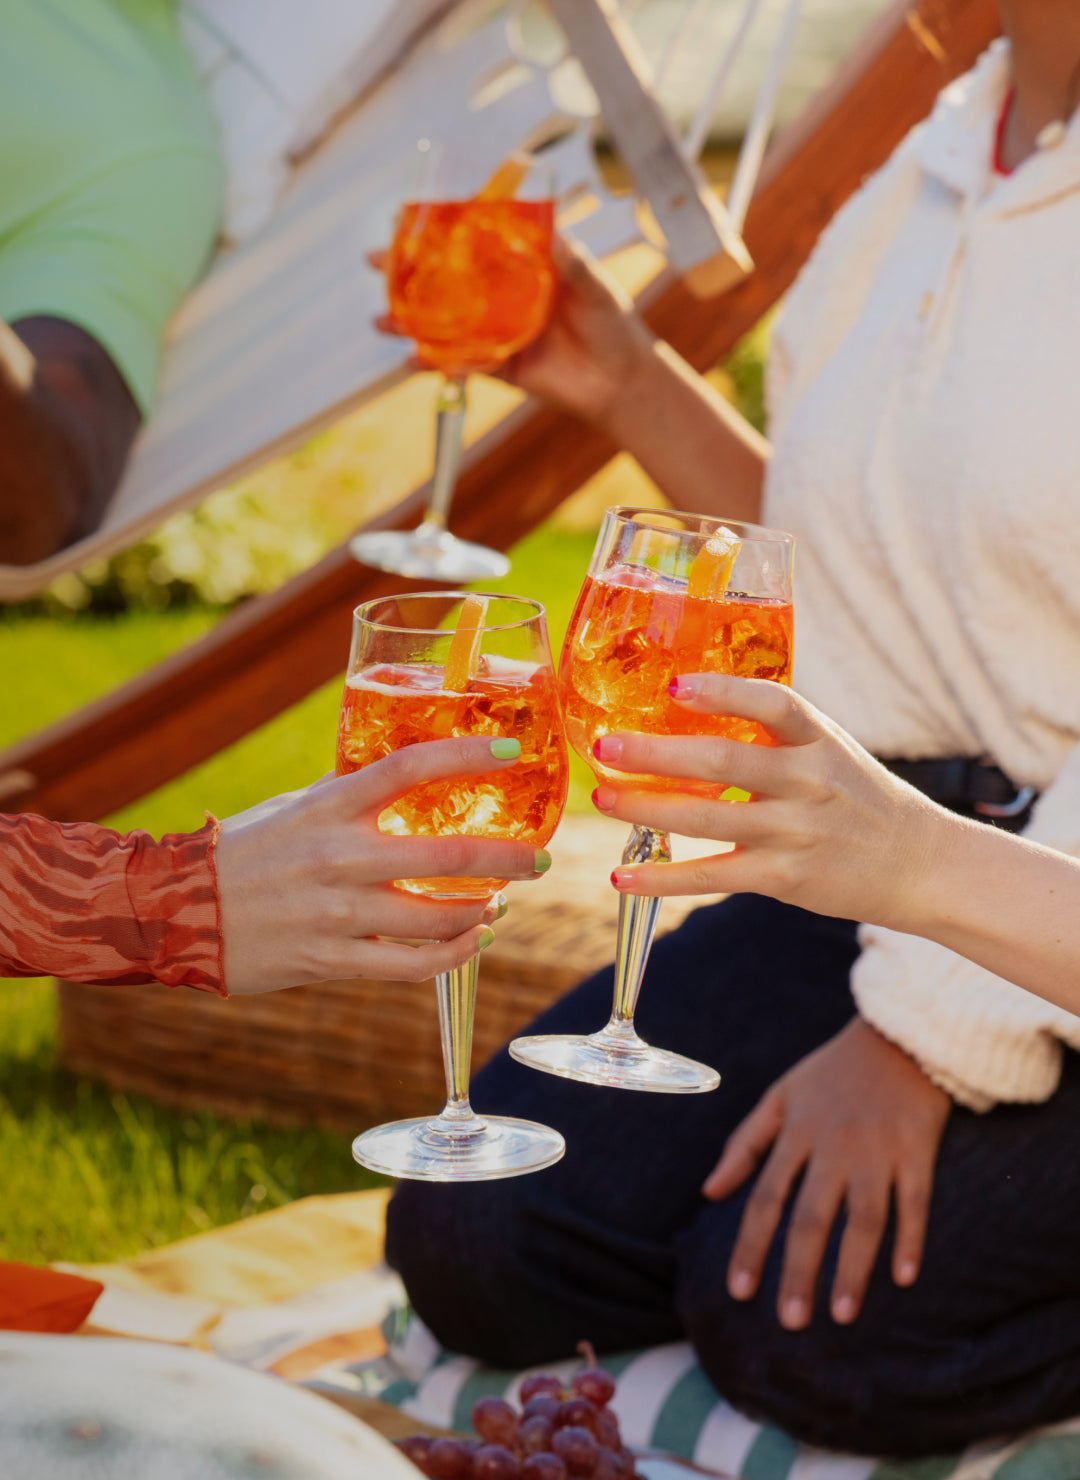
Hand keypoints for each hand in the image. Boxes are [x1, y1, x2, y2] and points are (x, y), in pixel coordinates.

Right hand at [215, 737, 549, 994]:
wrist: (176, 912)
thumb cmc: (243, 850)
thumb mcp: (294, 806)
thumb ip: (349, 792)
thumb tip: (406, 771)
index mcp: (329, 806)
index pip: (410, 766)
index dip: (468, 753)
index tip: (513, 746)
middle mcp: (338, 855)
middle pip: (446, 852)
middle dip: (509, 858)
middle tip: (542, 858)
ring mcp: (337, 912)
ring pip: (437, 917)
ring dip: (483, 912)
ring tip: (501, 905)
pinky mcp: (330, 960)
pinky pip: (412, 964)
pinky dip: (453, 954)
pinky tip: (472, 941)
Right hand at [370, 236, 653, 427]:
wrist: (619, 381)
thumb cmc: (611, 323)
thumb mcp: (593, 284)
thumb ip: (570, 261)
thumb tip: (549, 235)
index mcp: (517, 263)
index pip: (469, 238)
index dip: (436, 226)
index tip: (403, 213)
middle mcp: (499, 294)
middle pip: (443, 278)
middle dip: (405, 271)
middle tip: (374, 261)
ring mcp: (494, 331)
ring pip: (442, 322)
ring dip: (408, 321)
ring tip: (380, 319)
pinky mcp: (497, 367)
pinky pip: (458, 364)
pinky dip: (434, 365)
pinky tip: (411, 361)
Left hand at [593, 673, 946, 933]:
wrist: (916, 864)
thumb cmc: (856, 796)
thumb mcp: (828, 748)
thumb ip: (771, 733)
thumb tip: (685, 704)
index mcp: (817, 739)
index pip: (772, 703)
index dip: (723, 692)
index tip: (675, 684)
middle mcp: (807, 781)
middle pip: (723, 762)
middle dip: (657, 754)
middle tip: (606, 745)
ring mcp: (794, 831)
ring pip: (708, 819)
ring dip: (646, 809)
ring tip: (603, 798)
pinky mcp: (783, 876)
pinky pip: (712, 876)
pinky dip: (663, 879)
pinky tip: (622, 877)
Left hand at [705, 1018, 949, 1327]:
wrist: (897, 1035)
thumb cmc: (831, 1072)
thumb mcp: (779, 1096)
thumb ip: (744, 1144)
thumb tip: (710, 1191)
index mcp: (796, 1133)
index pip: (766, 1198)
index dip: (751, 1245)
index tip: (739, 1291)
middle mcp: (834, 1146)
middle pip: (811, 1218)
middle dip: (797, 1272)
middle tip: (789, 1322)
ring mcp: (879, 1151)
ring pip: (863, 1220)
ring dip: (853, 1270)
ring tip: (842, 1315)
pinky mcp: (918, 1151)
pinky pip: (915, 1203)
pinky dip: (911, 1240)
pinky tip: (903, 1279)